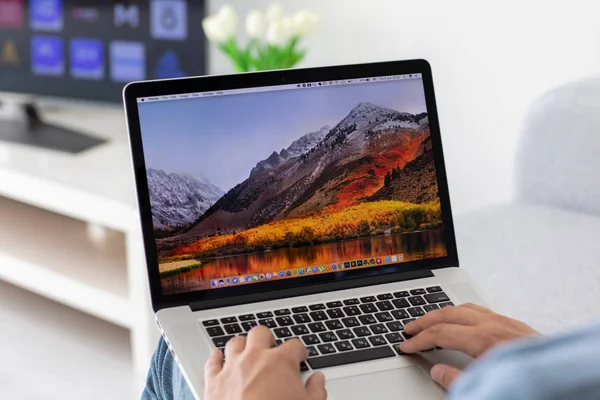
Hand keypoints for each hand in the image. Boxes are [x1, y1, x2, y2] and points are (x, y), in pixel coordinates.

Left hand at [204, 326, 326, 399]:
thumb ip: (316, 391)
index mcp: (281, 362)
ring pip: (235, 343)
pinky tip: (218, 356)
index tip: (299, 357)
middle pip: (261, 333)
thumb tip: (318, 380)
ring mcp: (232, 368)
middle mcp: (255, 358)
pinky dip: (215, 358)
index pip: (294, 345)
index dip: (299, 351)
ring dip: (242, 346)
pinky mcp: (214, 382)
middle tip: (271, 348)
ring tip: (247, 351)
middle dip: (267, 339)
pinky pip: (212, 362)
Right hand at [398, 303, 538, 389]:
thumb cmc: (528, 384)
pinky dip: (462, 311)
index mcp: (483, 339)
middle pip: (448, 314)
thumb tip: (437, 371)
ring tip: (429, 321)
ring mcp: (505, 322)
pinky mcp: (515, 324)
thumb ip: (457, 380)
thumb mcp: (487, 387)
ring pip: (464, 307)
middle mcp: (493, 325)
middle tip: (408, 329)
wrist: (564, 381)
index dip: (418, 340)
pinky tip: (460, 317)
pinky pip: (480, 309)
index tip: (405, 346)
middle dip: (424, 321)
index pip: (439, 334)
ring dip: (442, 313)